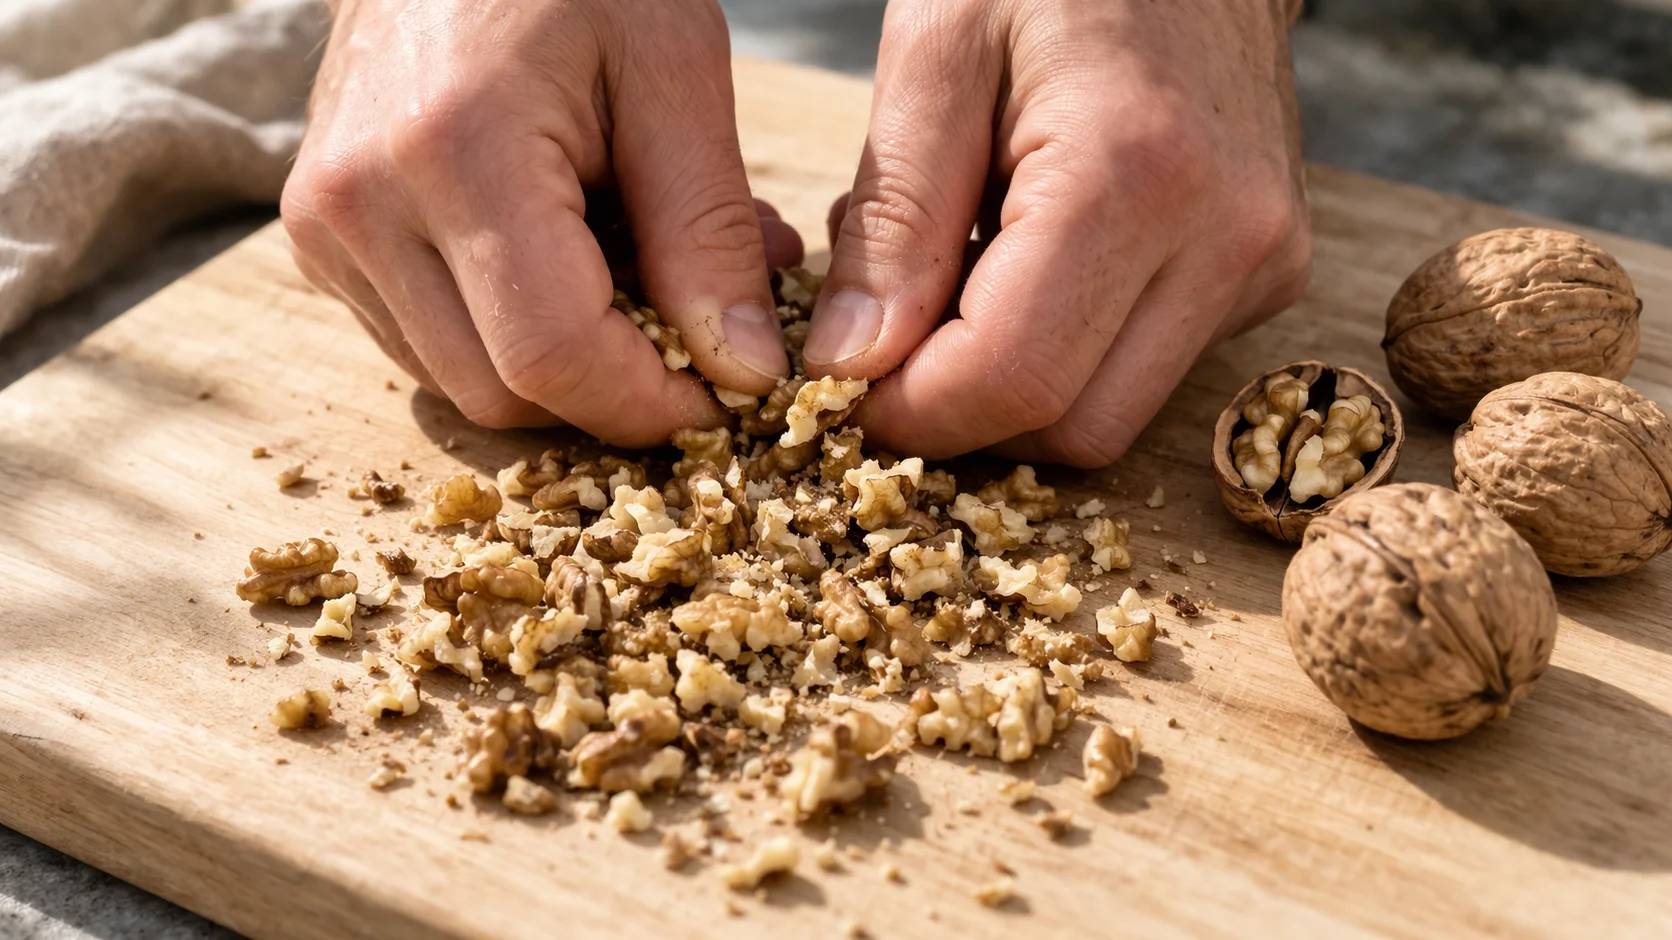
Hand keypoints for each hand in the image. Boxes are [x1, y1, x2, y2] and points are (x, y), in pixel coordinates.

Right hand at [282, 0, 803, 445]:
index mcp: (454, 150)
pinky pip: (427, 346)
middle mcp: (360, 205)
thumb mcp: (675, 71)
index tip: (730, 394)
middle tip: (698, 334)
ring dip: (566, 368)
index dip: (652, 403)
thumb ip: (708, 230)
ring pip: (462, 384)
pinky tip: (566, 262)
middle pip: (501, 393)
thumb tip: (744, 372)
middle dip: (614, 393)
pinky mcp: (320, 241)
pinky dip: (512, 337)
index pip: (552, 355)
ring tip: (635, 272)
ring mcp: (325, 229)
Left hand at [805, 0, 1310, 465]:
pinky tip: (1021, 267)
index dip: (912, 413)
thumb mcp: (935, 57)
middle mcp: (1225, 239)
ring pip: (1112, 418)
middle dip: (961, 415)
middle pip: (1072, 428)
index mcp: (1135, 173)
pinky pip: (1144, 372)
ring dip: (1009, 389)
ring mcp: (1261, 264)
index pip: (1013, 377)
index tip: (845, 389)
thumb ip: (895, 221)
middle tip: (889, 342)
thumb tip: (850, 366)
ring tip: (956, 278)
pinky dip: (1063, 353)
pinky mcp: (1267, 276)